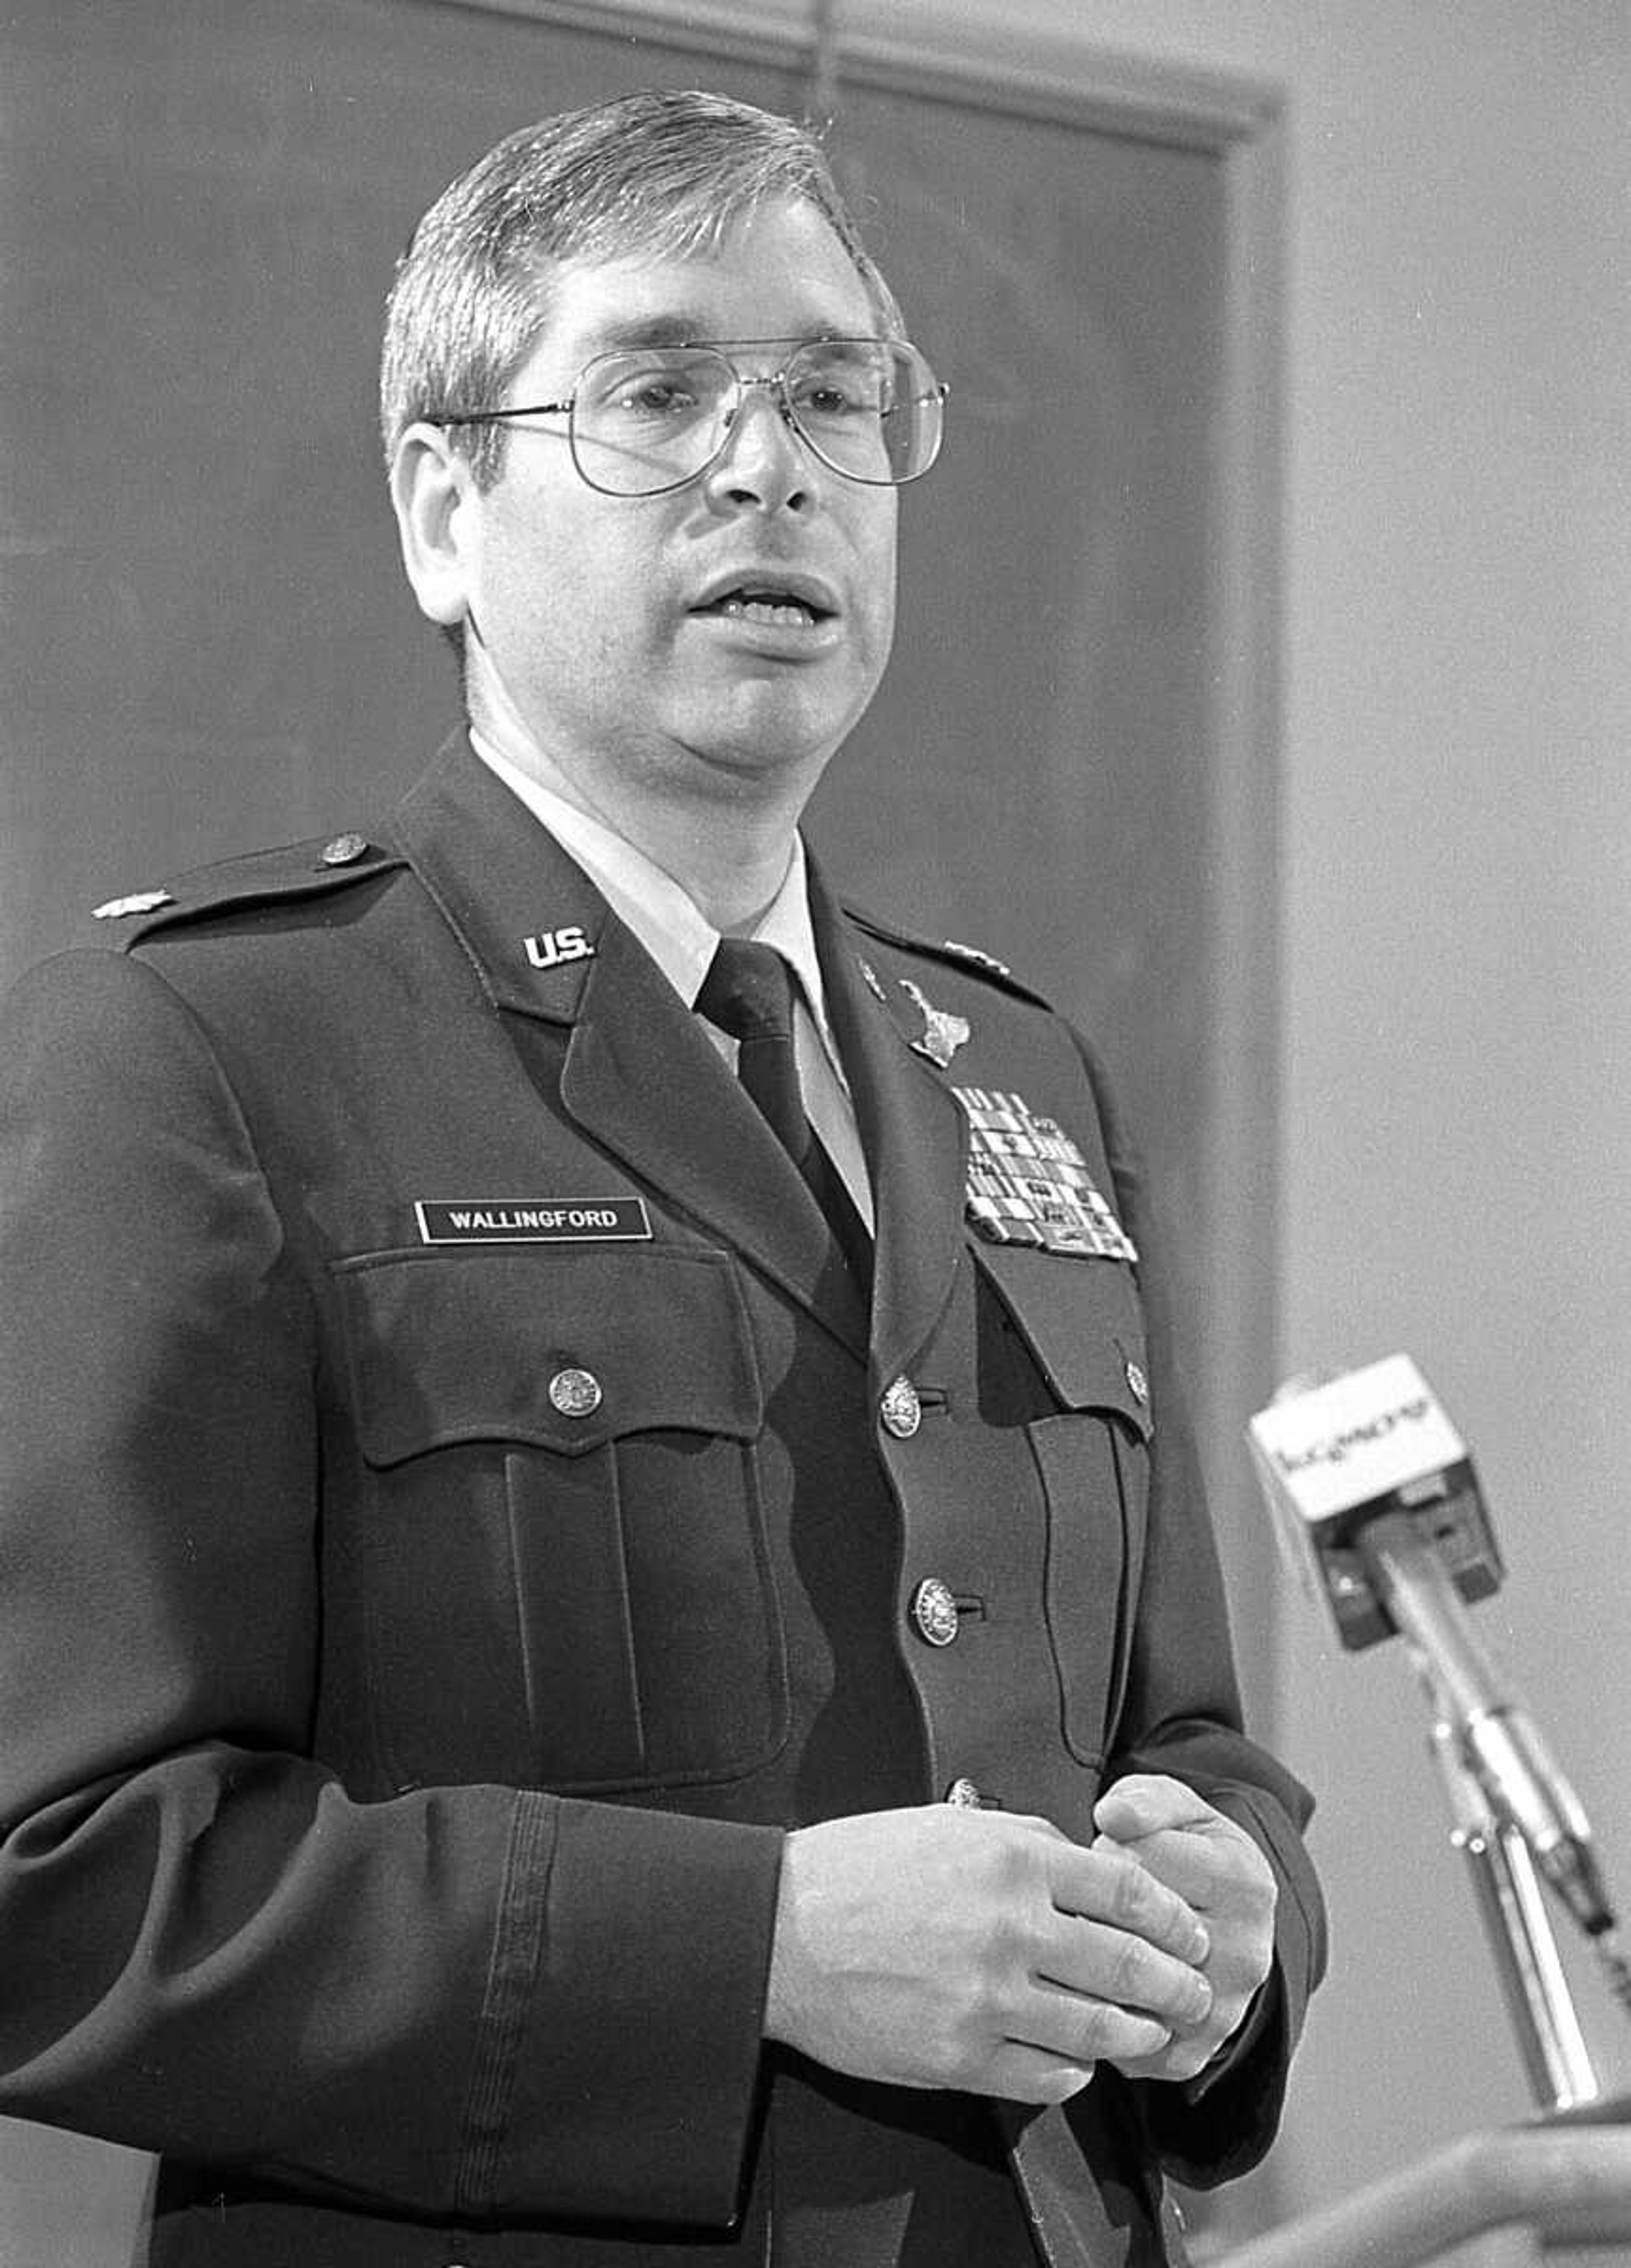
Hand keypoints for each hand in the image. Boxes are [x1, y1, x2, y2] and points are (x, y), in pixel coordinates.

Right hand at [764, 1803, 1212, 2104]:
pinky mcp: (961, 2056)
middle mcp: (1011, 1928)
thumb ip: (1022, 1841)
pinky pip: (1047, 2076)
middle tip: (1196, 1993)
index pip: (1128, 1892)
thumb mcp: (947, 1825)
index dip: (1173, 1918)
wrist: (781, 1931)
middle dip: (1177, 1985)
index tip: (1190, 1932)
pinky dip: (1076, 2072)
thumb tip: (1080, 1862)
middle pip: (1129, 1965)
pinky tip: (1079, 2060)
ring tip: (1150, 2033)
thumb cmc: (858, 1871)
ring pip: (1099, 2029)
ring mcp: (987, 1998)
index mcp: (1012, 1860)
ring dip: (1138, 2035)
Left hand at [1091, 1774, 1276, 2084]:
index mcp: (1242, 1884)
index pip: (1135, 1866)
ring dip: (1092, 1962)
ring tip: (1101, 1934)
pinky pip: (1123, 2040)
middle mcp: (1243, 1955)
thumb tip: (1112, 1816)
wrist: (1220, 1919)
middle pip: (1126, 1930)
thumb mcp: (1175, 1807)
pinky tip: (1097, 1982)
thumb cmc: (1187, 1850)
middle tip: (1105, 1897)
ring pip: (1120, 1989)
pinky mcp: (1192, 2054)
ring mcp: (1221, 2012)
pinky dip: (1097, 2012)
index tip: (1116, 1851)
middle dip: (1097, 1908)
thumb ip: (1145, 1799)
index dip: (1107, 1853)